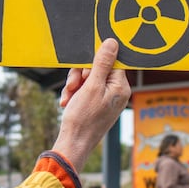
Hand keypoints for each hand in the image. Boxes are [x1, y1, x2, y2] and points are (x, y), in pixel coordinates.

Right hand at [53, 39, 129, 167]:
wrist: (73, 144)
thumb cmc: (83, 118)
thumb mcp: (92, 86)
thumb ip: (102, 63)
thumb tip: (112, 42)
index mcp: (121, 87)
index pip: (111, 61)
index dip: (94, 63)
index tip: (84, 73)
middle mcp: (116, 92)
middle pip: (98, 68)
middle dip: (81, 75)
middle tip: (73, 86)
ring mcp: (106, 98)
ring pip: (88, 78)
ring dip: (75, 84)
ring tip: (68, 96)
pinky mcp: (95, 104)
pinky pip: (84, 90)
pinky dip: (74, 93)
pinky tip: (67, 102)